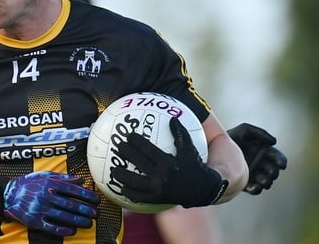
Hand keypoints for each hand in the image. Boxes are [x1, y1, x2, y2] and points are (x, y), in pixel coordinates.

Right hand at [0, 171, 98, 235]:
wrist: (8, 193)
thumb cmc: (29, 183)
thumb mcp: (45, 175)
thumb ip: (64, 177)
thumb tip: (81, 180)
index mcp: (50, 183)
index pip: (73, 190)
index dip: (87, 195)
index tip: (96, 200)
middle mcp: (46, 196)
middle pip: (71, 205)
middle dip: (86, 210)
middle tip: (96, 214)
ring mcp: (40, 209)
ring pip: (64, 217)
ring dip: (79, 221)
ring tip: (89, 223)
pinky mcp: (34, 220)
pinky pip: (51, 227)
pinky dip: (63, 230)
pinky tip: (73, 230)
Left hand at [112, 117, 227, 207]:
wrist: (205, 190)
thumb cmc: (195, 167)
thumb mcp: (189, 149)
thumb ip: (181, 134)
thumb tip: (172, 119)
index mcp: (168, 163)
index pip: (148, 150)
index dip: (137, 142)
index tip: (128, 136)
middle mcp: (162, 176)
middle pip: (139, 163)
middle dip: (127, 153)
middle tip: (118, 146)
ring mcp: (158, 189)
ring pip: (135, 182)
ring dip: (122, 176)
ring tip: (113, 170)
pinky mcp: (157, 199)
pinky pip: (140, 196)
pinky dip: (130, 192)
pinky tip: (122, 188)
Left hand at [227, 123, 287, 194]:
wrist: (215, 150)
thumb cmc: (231, 138)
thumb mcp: (244, 131)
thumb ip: (259, 133)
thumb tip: (274, 142)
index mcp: (264, 153)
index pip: (278, 158)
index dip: (281, 161)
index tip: (280, 164)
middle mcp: (261, 164)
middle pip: (274, 172)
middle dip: (273, 172)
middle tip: (269, 172)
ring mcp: (254, 175)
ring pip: (267, 182)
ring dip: (267, 181)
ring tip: (262, 179)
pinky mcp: (245, 183)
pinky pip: (255, 190)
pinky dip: (257, 188)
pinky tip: (254, 185)